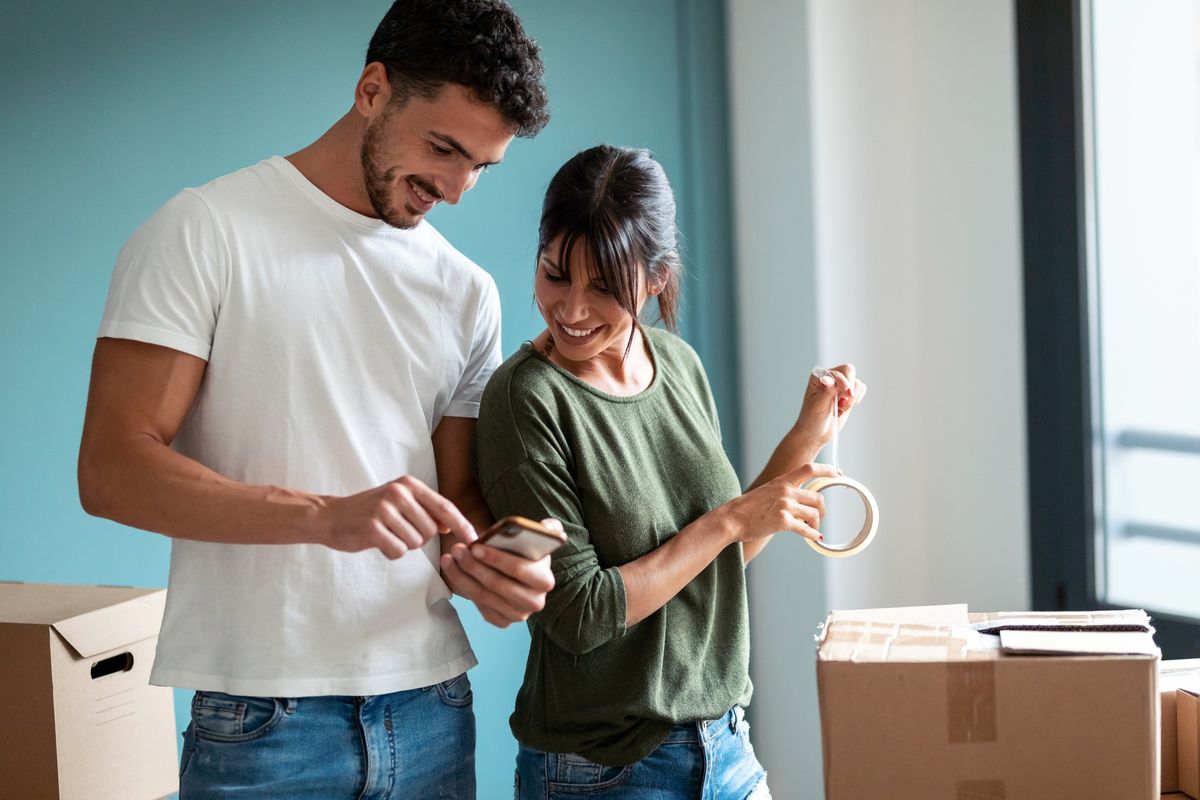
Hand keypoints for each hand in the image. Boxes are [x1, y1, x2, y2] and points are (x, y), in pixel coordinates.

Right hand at [318, 475, 476, 558]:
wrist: (330, 516)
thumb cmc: (369, 511)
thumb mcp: (399, 503)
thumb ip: (425, 511)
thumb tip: (450, 525)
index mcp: (409, 485)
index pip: (445, 507)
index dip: (462, 525)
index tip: (475, 539)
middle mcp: (398, 493)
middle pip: (430, 531)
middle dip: (418, 537)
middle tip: (397, 530)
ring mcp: (384, 509)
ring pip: (415, 543)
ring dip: (403, 544)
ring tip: (386, 533)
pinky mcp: (372, 528)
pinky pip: (398, 551)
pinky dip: (390, 552)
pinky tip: (377, 542)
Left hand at [440, 518, 558, 627]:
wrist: (519, 575)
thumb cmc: (525, 553)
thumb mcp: (538, 539)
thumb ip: (547, 529)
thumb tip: (548, 526)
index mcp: (544, 580)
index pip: (518, 569)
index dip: (495, 558)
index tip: (474, 546)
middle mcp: (535, 601)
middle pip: (497, 584)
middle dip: (473, 566)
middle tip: (457, 549)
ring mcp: (518, 614)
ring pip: (483, 595)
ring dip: (462, 575)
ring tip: (450, 557)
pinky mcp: (503, 621)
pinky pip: (479, 605)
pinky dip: (463, 588)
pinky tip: (453, 571)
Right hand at [712, 463, 840, 543]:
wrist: (731, 519)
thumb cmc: (746, 508)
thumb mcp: (766, 492)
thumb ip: (783, 492)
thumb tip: (799, 501)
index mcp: (782, 481)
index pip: (809, 469)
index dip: (827, 470)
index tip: (839, 473)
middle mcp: (786, 491)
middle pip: (817, 497)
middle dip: (822, 510)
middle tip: (819, 518)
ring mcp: (785, 505)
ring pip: (814, 514)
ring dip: (816, 524)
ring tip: (812, 529)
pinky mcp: (783, 521)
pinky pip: (806, 529)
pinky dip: (813, 535)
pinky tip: (816, 538)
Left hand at [793, 363, 866, 447]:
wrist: (816, 433)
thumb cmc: (812, 418)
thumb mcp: (818, 405)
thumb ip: (827, 391)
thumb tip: (829, 379)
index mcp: (818, 376)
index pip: (837, 372)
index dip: (844, 382)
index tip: (847, 395)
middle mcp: (829, 377)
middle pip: (849, 371)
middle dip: (849, 389)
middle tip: (843, 403)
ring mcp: (840, 385)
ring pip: (856, 382)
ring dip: (851, 398)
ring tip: (839, 408)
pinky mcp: (848, 393)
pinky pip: (860, 389)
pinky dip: (855, 400)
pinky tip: (844, 408)